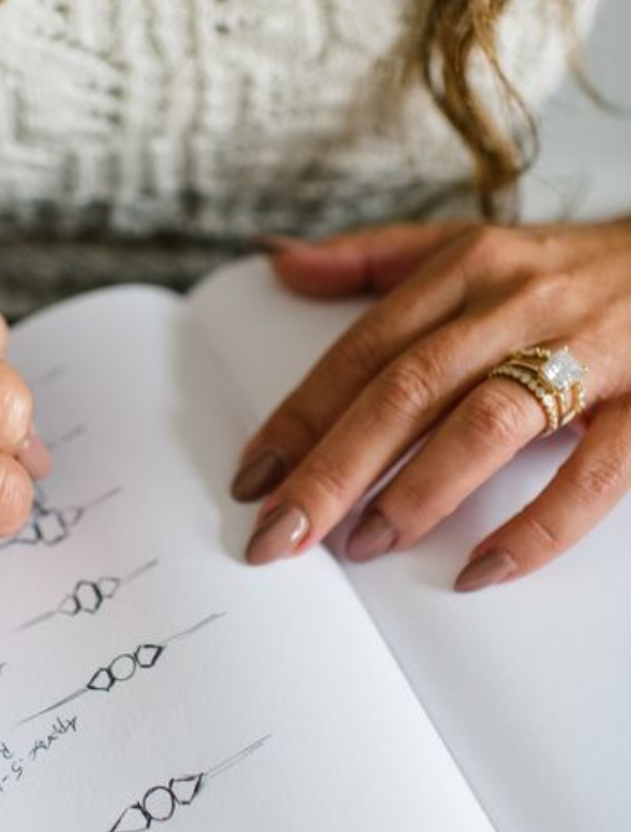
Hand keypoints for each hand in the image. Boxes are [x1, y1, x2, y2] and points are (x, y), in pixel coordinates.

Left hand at [232, 218, 630, 589]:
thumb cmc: (570, 267)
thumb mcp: (471, 246)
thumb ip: (372, 260)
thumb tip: (281, 262)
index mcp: (465, 269)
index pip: (361, 352)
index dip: (300, 419)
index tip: (251, 480)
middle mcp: (517, 303)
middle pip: (405, 390)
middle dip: (332, 469)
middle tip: (279, 535)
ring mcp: (589, 349)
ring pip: (485, 423)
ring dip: (416, 491)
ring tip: (363, 545)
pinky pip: (593, 474)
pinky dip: (537, 526)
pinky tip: (481, 571)